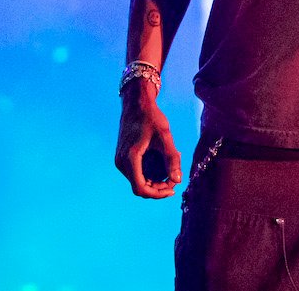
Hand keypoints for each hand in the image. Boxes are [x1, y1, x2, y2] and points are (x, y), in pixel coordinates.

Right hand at [114, 80, 181, 198]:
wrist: (137, 103)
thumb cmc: (151, 117)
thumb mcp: (165, 137)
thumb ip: (172, 158)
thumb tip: (178, 179)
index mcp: (130, 159)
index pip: (141, 188)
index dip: (157, 194)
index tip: (173, 190)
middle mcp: (121, 163)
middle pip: (140, 186)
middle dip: (159, 186)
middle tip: (175, 178)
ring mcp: (120, 160)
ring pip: (138, 180)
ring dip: (155, 180)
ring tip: (171, 168)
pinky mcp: (123, 157)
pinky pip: (137, 172)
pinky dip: (150, 173)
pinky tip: (163, 163)